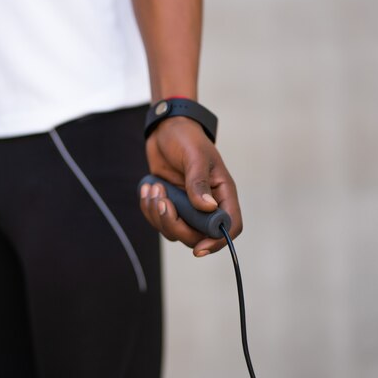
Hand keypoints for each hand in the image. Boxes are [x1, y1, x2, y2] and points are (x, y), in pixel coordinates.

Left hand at [140, 116, 241, 256]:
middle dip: (176, 225)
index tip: (199, 248)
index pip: (229, 226)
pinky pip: (159, 220)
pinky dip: (149, 209)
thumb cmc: (187, 138)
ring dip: (158, 214)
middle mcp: (206, 204)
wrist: (166, 129)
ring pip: (174, 231)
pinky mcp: (169, 204)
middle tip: (163, 202)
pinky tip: (148, 188)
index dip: (217, 241)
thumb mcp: (195, 156)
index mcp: (222, 193)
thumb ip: (199, 182)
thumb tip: (208, 207)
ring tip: (153, 188)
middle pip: (197, 235)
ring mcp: (187, 206)